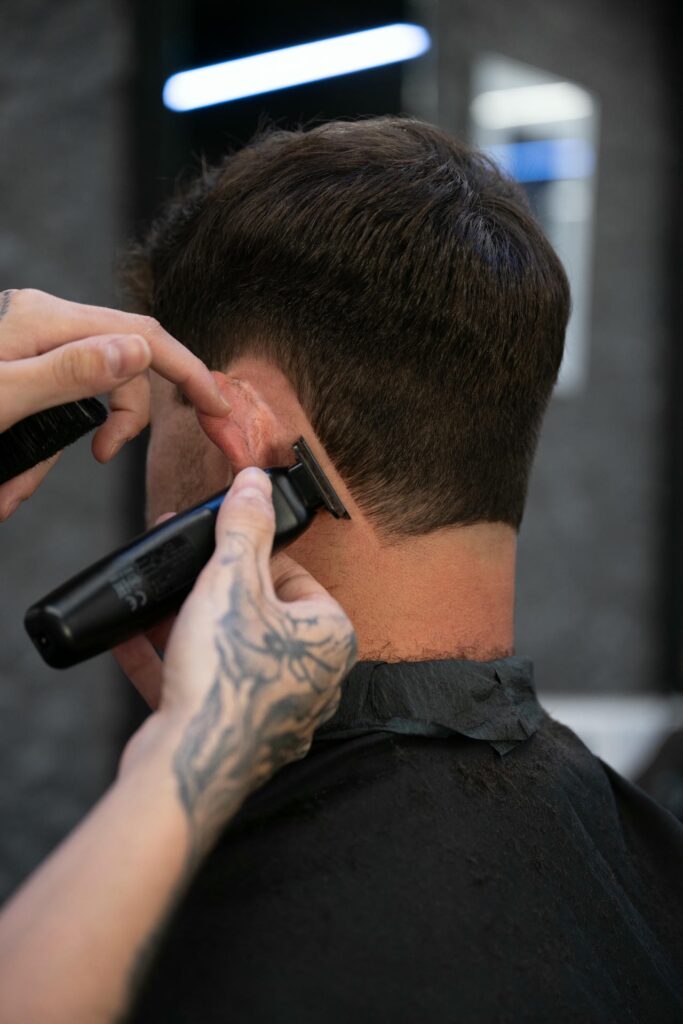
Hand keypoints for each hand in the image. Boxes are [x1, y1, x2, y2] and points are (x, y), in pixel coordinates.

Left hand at [0, 288, 228, 518]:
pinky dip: (38, 448)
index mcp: (47, 321)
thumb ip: (71, 372)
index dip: (189, 371)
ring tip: (13, 488)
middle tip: (101, 456)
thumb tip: (139, 351)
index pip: (143, 336)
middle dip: (120, 420)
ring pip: (85, 395)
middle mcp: (45, 324)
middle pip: (122, 369)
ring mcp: (33, 343)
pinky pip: (52, 406)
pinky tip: (9, 478)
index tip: (216, 409)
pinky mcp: (20, 365)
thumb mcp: (3, 396)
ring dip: (60, 449)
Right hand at [115, 468, 356, 851]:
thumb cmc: (227, 677)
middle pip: (257, 614)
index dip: (253, 555)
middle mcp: (311, 680)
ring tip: (151, 594)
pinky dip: (168, 661)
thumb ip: (244, 528)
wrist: (188, 769)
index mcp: (329, 640)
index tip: (218, 542)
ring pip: (227, 651)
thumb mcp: (231, 582)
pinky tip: (128, 637)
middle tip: (181, 565)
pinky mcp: (231, 735)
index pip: (296, 578)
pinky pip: (201, 686)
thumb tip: (256, 482)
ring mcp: (272, 712)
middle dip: (212, 589)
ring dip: (186, 623)